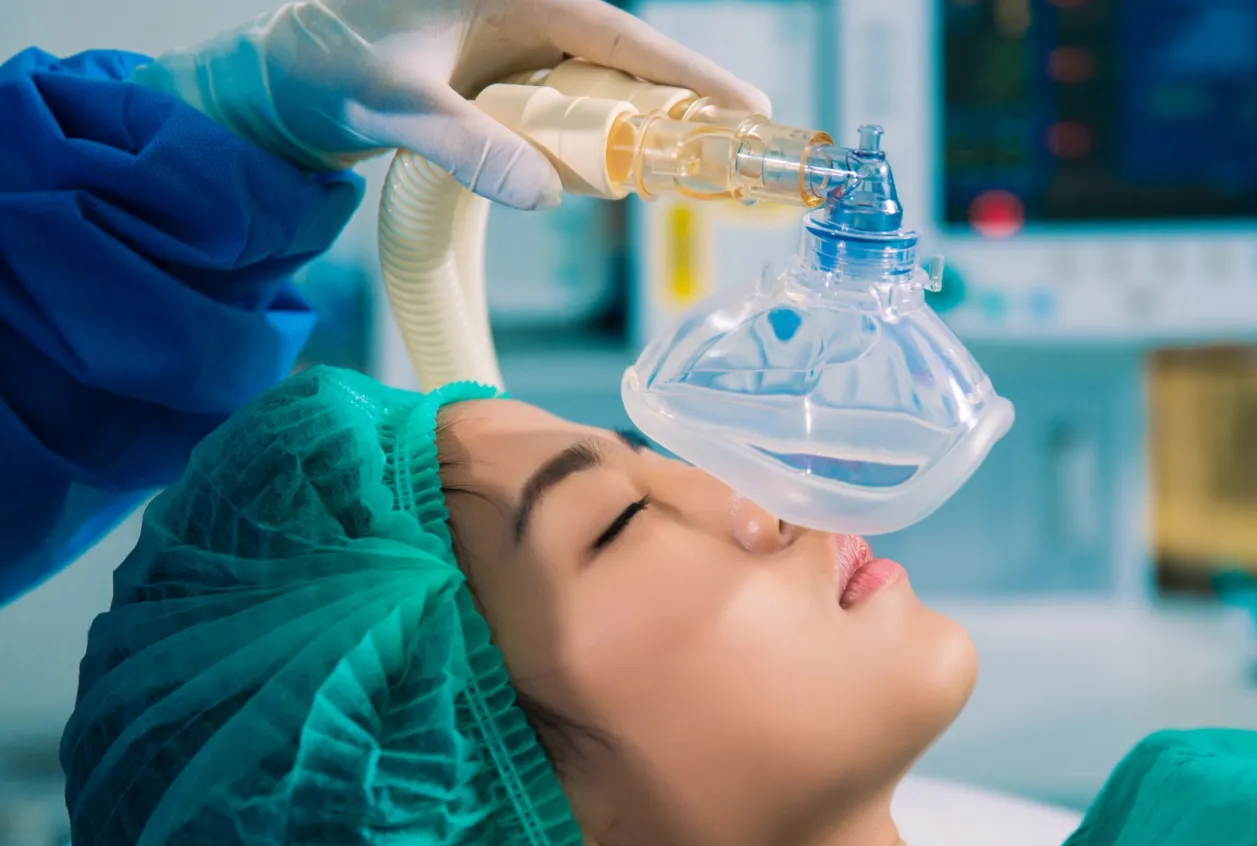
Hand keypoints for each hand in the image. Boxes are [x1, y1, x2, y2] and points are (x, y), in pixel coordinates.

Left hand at [131, 0, 771, 208]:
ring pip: (603, 93)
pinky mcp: (507, 82)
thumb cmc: (328, 64)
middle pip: (628, 66)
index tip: (750, 108)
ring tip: (677, 176)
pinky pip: (569, 114)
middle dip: (678, 113)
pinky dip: (592, 146)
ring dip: (636, 136)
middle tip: (726, 162)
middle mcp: (529, 14)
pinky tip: (603, 177)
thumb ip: (466, 144)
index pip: (626, 37)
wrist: (284, 81)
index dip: (692, 75)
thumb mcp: (397, 101)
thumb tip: (544, 194)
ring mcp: (520, 49)